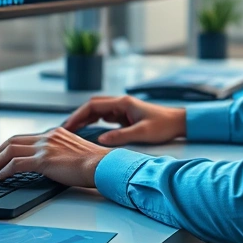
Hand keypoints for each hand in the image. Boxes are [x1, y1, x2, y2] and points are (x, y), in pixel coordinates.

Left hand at [0, 127, 108, 187]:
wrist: (102, 165)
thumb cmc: (93, 164)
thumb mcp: (73, 152)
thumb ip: (58, 153)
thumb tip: (47, 163)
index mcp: (54, 133)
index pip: (22, 138)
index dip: (6, 148)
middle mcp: (47, 137)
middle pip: (11, 141)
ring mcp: (45, 147)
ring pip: (9, 151)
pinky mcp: (44, 159)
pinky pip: (16, 164)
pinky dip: (4, 170)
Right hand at [63, 95, 185, 145]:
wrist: (178, 122)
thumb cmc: (164, 125)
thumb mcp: (142, 133)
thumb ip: (121, 136)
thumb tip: (100, 140)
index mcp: (123, 103)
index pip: (93, 106)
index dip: (78, 115)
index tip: (67, 126)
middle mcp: (121, 103)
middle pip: (92, 107)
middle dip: (78, 117)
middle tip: (64, 130)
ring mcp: (123, 109)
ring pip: (97, 111)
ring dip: (85, 119)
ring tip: (72, 132)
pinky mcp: (126, 116)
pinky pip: (105, 117)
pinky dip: (94, 122)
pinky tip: (88, 131)